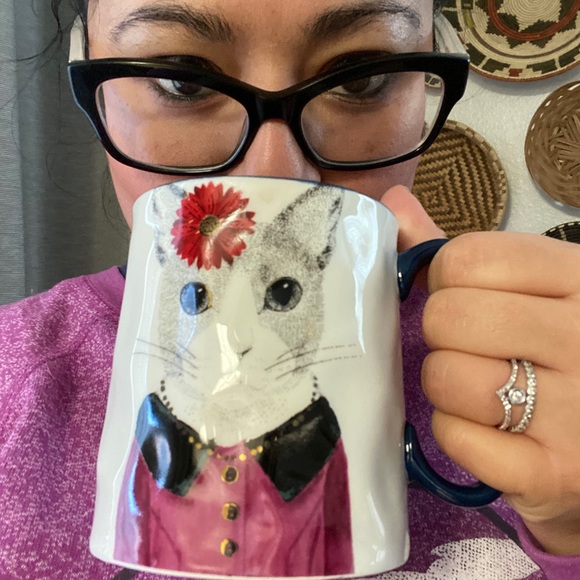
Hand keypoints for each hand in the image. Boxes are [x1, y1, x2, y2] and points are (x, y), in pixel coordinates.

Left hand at [381, 184, 579, 555]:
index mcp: (577, 278)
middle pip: (448, 317)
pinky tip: (487, 431)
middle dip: (442, 335)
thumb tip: (390, 206)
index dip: (443, 281)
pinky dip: (455, 434)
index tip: (464, 299)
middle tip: (471, 348)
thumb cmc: (555, 354)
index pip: (465, 258)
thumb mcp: (527, 291)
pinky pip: (457, 437)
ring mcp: (577, 410)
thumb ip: (460, 252)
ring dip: (446, 386)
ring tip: (478, 389)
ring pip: (447, 377)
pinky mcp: (555, 471)